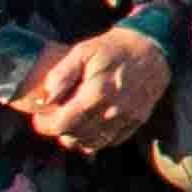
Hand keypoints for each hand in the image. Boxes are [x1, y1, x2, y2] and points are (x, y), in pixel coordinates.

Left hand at [7, 28, 168, 153]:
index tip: (40, 118)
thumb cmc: (113, 48)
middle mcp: (113, 110)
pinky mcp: (138, 121)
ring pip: (94, 143)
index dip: (46, 125)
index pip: (63, 124)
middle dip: (59, 131)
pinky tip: (90, 127)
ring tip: (71, 124)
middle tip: (54, 119)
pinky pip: (112, 141)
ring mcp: (127, 118)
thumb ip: (61, 74)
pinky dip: (97, 139)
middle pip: (76, 136)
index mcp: (97, 93)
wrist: (152, 48)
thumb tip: (44, 98)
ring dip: (77, 138)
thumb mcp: (82, 51)